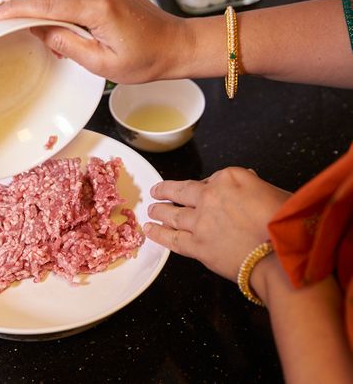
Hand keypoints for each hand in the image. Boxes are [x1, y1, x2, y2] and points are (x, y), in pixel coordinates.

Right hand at [0, 0, 190, 83]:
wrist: (174, 45)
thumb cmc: (145, 59)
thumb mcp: (102, 63)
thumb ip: (67, 44)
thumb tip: (39, 30)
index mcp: (98, 7)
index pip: (46, 4)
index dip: (17, 11)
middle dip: (26, 11)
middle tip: (8, 28)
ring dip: (44, 10)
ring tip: (40, 34)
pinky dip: (59, 5)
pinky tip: (59, 24)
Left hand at [144, 167, 290, 281]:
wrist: (282, 256)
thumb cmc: (285, 224)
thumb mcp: (273, 192)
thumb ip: (253, 185)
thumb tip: (247, 179)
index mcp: (229, 178)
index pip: (210, 179)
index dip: (207, 187)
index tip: (204, 190)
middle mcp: (209, 196)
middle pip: (181, 191)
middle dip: (165, 191)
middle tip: (156, 191)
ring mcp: (200, 222)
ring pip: (171, 214)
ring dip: (158, 211)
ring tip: (151, 210)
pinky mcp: (196, 246)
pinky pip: (171, 238)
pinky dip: (158, 234)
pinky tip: (149, 229)